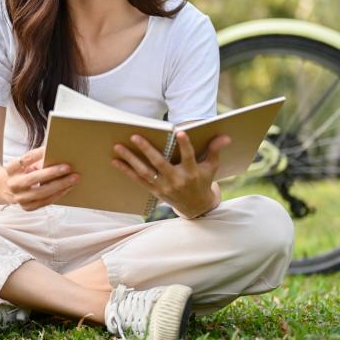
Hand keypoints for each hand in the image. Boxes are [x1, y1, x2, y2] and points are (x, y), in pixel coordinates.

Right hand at [3, 146, 79, 210]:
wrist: (4, 189)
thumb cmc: (20, 172)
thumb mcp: (22, 164)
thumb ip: (35, 159)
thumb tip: (55, 153)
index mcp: (9, 170)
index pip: (22, 160)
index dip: (35, 154)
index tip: (48, 148)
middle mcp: (12, 185)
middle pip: (32, 179)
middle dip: (51, 173)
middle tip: (68, 167)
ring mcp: (18, 198)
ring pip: (41, 193)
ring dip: (59, 186)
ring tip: (73, 178)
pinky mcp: (26, 207)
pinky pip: (44, 202)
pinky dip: (57, 195)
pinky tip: (68, 188)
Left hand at [111, 132, 230, 218]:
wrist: (197, 207)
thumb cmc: (203, 181)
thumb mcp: (212, 167)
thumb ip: (214, 150)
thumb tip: (225, 136)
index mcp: (192, 172)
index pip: (189, 157)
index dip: (185, 145)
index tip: (179, 132)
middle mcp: (177, 180)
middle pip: (160, 164)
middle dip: (147, 150)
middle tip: (135, 136)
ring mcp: (164, 187)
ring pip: (145, 172)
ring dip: (130, 159)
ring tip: (118, 147)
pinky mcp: (155, 192)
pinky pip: (138, 180)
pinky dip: (126, 171)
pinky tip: (115, 161)